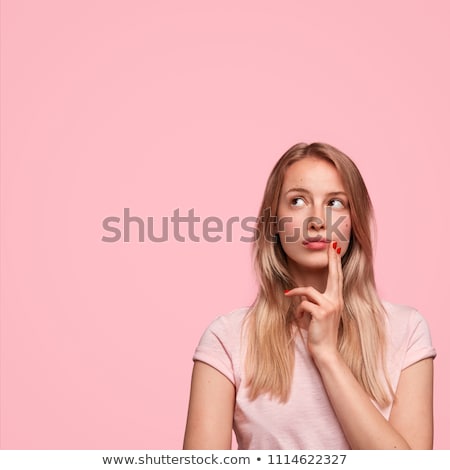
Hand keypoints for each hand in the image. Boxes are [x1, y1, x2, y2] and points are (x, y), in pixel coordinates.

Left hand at [284, 242, 343, 361]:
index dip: (336, 263)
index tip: (335, 248)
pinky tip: (301, 321)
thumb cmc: (320, 333)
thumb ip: (314, 302)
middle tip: (331, 244)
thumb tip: (303, 294)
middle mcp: (336, 300)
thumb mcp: (319, 314)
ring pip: (308, 291)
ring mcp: (330, 306)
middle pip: (334, 275)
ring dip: (297, 297)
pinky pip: (303, 304)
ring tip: (297, 310)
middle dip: (332, 260)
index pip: (337, 278)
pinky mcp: (321, 313)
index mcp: (337, 300)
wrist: (326, 351)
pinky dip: (298, 312)